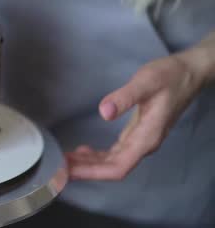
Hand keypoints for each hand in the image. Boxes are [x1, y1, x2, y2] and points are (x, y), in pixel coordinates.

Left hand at [66, 51, 208, 179]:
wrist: (188, 72)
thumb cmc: (169, 76)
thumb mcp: (146, 82)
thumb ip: (125, 97)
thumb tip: (104, 112)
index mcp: (146, 138)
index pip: (117, 167)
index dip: (93, 173)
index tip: (70, 172)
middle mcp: (143, 144)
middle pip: (112, 168)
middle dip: (85, 170)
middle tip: (58, 167)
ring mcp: (141, 140)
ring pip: (112, 161)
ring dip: (89, 164)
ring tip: (64, 161)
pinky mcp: (137, 133)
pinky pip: (115, 152)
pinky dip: (98, 155)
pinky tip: (83, 151)